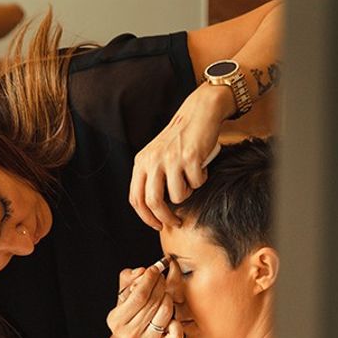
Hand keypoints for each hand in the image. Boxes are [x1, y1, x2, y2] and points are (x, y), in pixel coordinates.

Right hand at [106, 264, 182, 337]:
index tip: (155, 269)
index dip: (150, 278)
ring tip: (164, 296)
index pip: (139, 295)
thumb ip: (128, 280)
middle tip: (162, 278)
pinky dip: (176, 322)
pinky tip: (170, 318)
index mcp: (116, 320)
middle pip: (153, 302)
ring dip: (168, 299)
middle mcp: (130, 334)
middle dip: (161, 285)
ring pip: (166, 313)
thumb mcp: (121, 301)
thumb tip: (142, 270)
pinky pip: (176, 333)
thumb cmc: (125, 322)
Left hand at [129, 83, 234, 229]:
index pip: (136, 198)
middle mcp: (153, 160)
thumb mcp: (158, 155)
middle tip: (176, 222)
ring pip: (178, 195)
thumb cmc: (181, 138)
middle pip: (153, 202)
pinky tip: (201, 167)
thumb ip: (153, 177)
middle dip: (165, 218)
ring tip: (191, 180)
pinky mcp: (190, 157)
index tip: (157, 225)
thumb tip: (156, 210)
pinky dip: (201, 180)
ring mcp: (172, 158)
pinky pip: (196, 183)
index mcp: (141, 161)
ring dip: (188, 193)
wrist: (200, 112)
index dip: (146, 217)